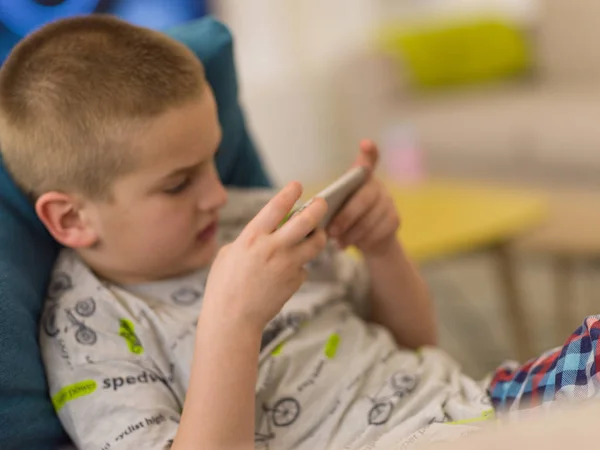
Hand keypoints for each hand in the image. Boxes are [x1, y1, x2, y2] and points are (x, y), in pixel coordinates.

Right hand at [202, 182, 327, 330]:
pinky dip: (300, 264)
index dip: (290, 193)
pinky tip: (288, 270)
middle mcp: (273, 248)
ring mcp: (287, 266)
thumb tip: (265, 232)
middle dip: (318, 207)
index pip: (276, 207)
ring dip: (318, 234)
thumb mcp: (229, 254)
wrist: (232, 320)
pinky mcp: (295, 281)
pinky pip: (304, 267)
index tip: (298, 185)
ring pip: (316, 243)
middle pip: (306, 221)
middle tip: (322, 202)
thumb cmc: (224, 287)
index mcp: (252, 238)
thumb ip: (249, 240)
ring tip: (316, 233)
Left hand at [327, 140, 399, 256]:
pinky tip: (351, 245)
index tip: (365, 144)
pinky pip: (378, 231)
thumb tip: (314, 213)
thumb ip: (330, 204)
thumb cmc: (344, 218)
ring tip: (337, 241)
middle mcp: (377, 186)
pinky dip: (362, 241)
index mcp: (361, 178)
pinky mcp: (395, 219)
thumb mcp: (335, 207)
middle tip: (331, 231)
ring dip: (352, 233)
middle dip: (346, 216)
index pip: (369, 160)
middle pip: (364, 198)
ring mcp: (388, 202)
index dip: (369, 152)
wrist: (368, 239)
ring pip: (371, 218)